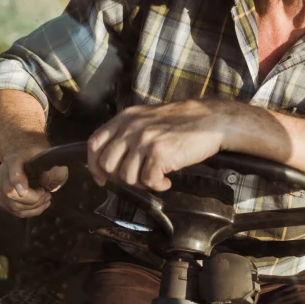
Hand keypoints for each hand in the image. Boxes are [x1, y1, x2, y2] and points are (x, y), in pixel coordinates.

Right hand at [0, 146, 68, 217]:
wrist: (30, 161)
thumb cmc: (42, 160)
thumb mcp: (52, 160)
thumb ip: (52, 169)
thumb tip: (44, 180)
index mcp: (14, 158)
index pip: (12, 168)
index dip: (18, 180)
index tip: (29, 190)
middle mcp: (1, 172)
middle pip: (10, 192)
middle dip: (33, 199)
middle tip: (47, 194)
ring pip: (14, 205)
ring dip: (34, 206)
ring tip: (46, 198)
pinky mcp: (1, 200)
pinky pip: (16, 212)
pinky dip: (31, 211)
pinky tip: (41, 204)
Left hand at [87, 99, 231, 191]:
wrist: (211, 120)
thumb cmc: (182, 122)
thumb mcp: (147, 119)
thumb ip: (128, 132)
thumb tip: (112, 157)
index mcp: (125, 118)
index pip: (95, 143)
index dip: (93, 164)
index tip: (100, 177)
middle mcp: (131, 128)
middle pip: (108, 164)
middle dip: (121, 177)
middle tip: (138, 178)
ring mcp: (144, 140)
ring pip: (126, 176)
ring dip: (141, 183)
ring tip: (156, 176)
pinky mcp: (159, 153)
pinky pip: (148, 181)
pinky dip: (158, 185)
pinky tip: (167, 179)